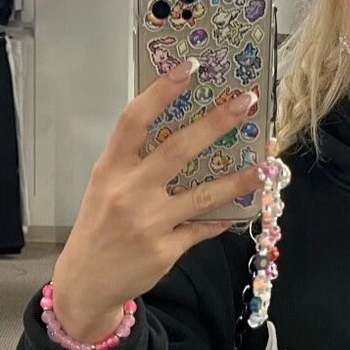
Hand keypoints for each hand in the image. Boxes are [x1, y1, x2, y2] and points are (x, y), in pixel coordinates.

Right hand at [50, 61, 263, 343]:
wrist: (85, 281)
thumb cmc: (99, 225)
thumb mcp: (104, 185)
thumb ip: (134, 159)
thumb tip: (182, 126)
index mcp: (110, 169)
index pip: (134, 121)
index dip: (160, 91)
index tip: (189, 68)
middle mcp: (128, 192)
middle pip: (177, 150)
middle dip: (215, 124)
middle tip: (246, 103)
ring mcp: (148, 223)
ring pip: (202, 195)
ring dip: (238, 179)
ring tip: (265, 166)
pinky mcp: (165, 250)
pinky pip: (202, 228)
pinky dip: (222, 217)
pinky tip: (241, 208)